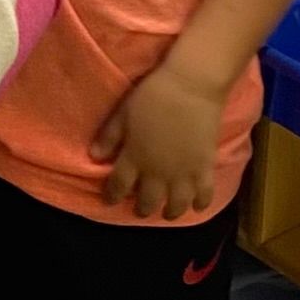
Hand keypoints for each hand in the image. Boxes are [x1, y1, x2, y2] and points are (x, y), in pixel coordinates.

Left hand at [91, 59, 226, 218]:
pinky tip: (196, 206)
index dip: (112, 196)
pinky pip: (204, 195)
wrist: (191, 87)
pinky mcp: (205, 168)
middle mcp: (158, 172)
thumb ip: (109, 137)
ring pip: (176, 205)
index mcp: (134, 158)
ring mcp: (183, 173)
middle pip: (148, 201)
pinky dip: (200, 204)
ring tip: (167, 213)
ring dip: (170, 212)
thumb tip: (93, 157)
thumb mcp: (122, 114)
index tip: (109, 200)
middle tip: (140, 209)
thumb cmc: (152, 96)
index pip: (118, 185)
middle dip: (142, 208)